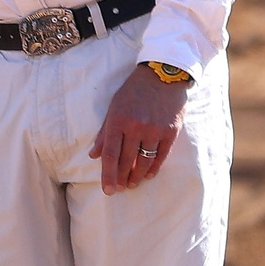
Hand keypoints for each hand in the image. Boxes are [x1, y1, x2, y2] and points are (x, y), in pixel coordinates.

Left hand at [89, 64, 188, 192]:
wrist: (163, 76)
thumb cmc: (134, 91)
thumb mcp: (114, 107)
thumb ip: (104, 132)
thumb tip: (93, 155)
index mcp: (118, 120)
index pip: (111, 154)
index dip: (108, 174)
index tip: (108, 189)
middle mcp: (136, 127)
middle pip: (127, 161)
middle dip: (122, 178)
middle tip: (119, 189)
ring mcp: (155, 130)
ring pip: (144, 161)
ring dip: (137, 175)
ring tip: (132, 184)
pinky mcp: (171, 131)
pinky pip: (161, 156)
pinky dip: (154, 167)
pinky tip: (148, 174)